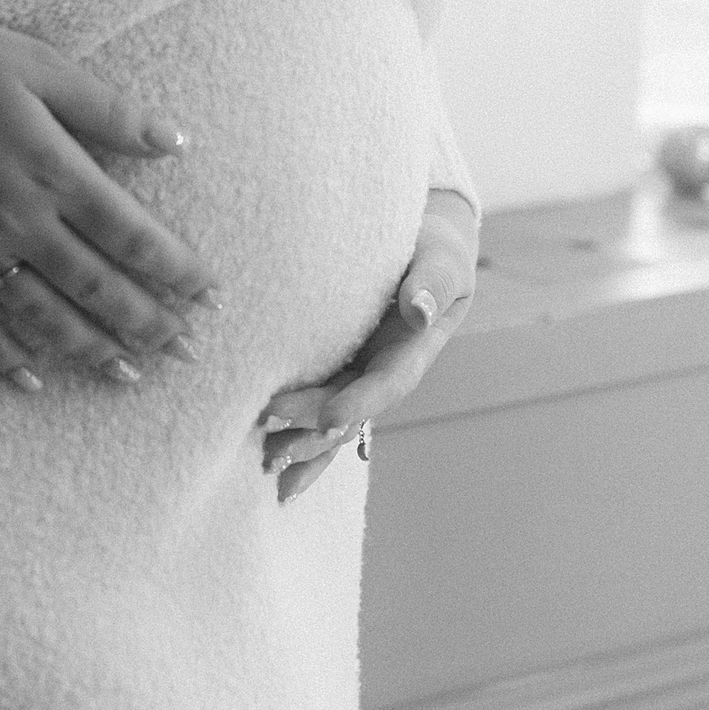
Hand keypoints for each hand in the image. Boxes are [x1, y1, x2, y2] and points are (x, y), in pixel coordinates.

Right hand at [0, 0, 220, 390]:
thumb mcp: (38, 64)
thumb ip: (109, 110)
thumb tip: (177, 142)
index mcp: (52, 168)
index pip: (132, 235)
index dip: (176, 270)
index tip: (209, 294)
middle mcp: (17, 220)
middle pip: (98, 287)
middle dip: (150, 323)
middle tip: (189, 353)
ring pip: (44, 315)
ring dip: (91, 350)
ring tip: (130, 376)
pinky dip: (2, 357)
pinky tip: (33, 380)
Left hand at [259, 189, 479, 503]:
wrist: (424, 246)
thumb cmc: (433, 250)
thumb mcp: (442, 261)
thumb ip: (433, 284)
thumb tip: (418, 312)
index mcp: (412, 350)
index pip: (387, 383)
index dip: (359, 402)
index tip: (329, 416)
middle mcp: (384, 370)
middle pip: (350, 408)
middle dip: (313, 424)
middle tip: (270, 422)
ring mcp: (360, 374)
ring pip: (332, 420)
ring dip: (302, 444)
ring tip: (267, 464)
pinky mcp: (338, 368)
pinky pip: (318, 407)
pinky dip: (298, 436)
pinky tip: (268, 463)